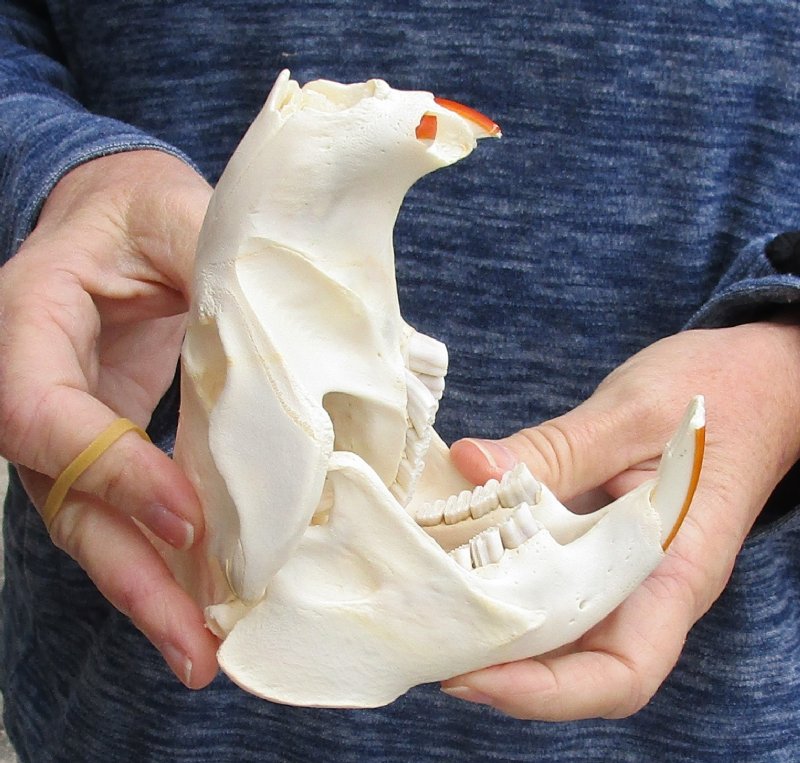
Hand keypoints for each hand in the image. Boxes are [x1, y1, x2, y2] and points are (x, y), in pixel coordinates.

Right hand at [0, 150, 218, 687]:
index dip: (112, 472)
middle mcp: (36, 384)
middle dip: (129, 577)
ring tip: (204, 655)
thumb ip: (213, 263)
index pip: (45, 413)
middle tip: (194, 646)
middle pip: (65, 500)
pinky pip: (129, 514)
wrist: (121, 221)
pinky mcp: (112, 445)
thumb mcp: (177, 212)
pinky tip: (208, 605)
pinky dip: (166, 562)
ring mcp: (72, 424)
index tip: (190, 519)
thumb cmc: (142, 209)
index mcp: (30, 317)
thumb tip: (282, 344)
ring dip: (150, 594)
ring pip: (94, 525)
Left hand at [443, 321, 799, 718]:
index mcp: (677, 568)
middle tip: (429, 641)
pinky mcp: (603, 543)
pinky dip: (506, 579)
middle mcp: (651, 586)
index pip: (622, 672)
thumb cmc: (718, 393)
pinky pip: (554, 581)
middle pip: (577, 664)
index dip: (545, 692)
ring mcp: (626, 568)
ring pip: (560, 630)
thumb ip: (553, 448)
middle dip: (502, 669)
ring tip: (434, 611)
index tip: (473, 675)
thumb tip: (470, 466)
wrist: (758, 380)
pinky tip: (462, 559)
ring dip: (498, 631)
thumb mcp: (631, 413)